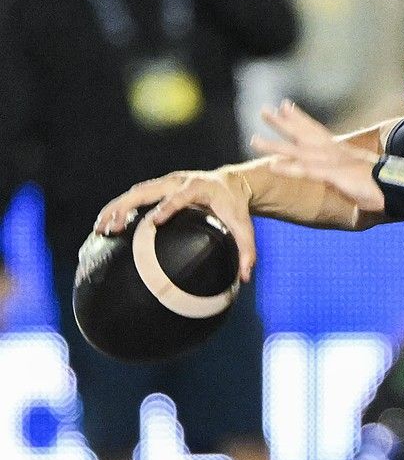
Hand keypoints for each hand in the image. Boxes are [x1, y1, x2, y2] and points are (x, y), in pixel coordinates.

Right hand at [93, 170, 256, 281]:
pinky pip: (134, 195)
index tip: (155, 221)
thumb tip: (246, 277)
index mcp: (200, 188)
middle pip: (148, 190)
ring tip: (99, 229)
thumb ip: (247, 250)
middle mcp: (180, 181)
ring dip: (116, 208)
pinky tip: (103, 225)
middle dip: (128, 207)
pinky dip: (117, 207)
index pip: (182, 196)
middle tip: (113, 227)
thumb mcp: (243, 227)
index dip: (169, 207)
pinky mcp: (159, 186)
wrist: (231, 183)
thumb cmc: (235, 206)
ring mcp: (166, 182)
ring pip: (136, 192)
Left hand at [250, 100, 384, 212]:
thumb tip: (344, 177)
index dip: (300, 118)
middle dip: (282, 122)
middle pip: (303, 133)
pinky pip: (306, 170)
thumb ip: (349, 174)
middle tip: (263, 110)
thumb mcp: (361, 175)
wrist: (395, 187)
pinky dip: (289, 168)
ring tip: (253, 140)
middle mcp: (333, 151)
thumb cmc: (382, 183)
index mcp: (339, 150)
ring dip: (275, 146)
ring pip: (298, 151)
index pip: (315, 130)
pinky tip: (272, 166)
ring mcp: (332, 162)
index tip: (285, 106)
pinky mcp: (333, 174)